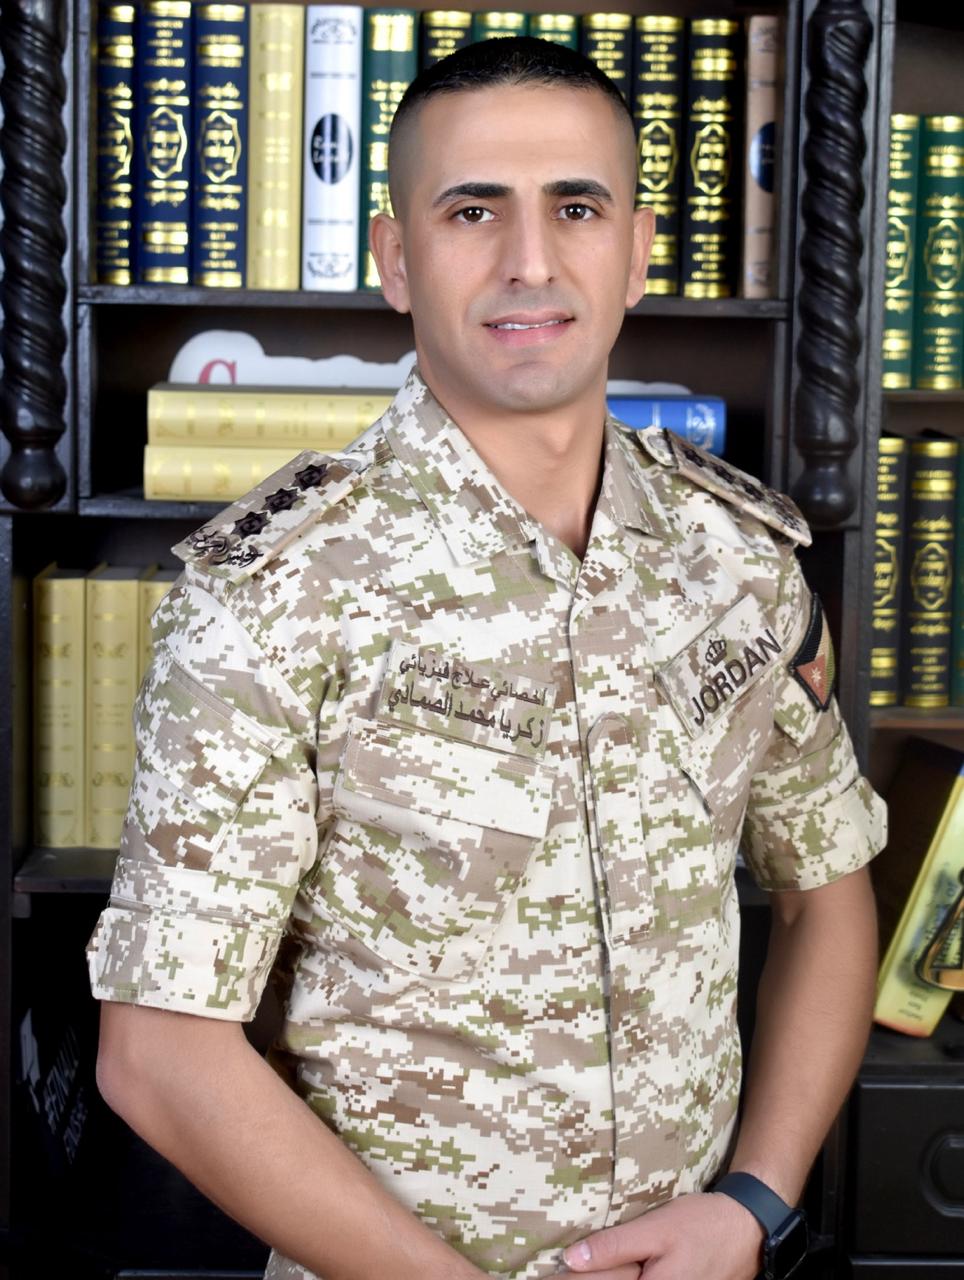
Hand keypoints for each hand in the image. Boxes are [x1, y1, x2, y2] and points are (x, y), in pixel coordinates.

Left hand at [546, 1191, 764, 1279]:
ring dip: (595, 1279)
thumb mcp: (657, 1230)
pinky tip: (596, 1274)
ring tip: (562, 1273)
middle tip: (544, 1274)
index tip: (538, 1276)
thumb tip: (571, 1259)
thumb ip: (615, 1247)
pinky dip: (614, 1278)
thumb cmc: (702, 1226)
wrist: (747, 1232)